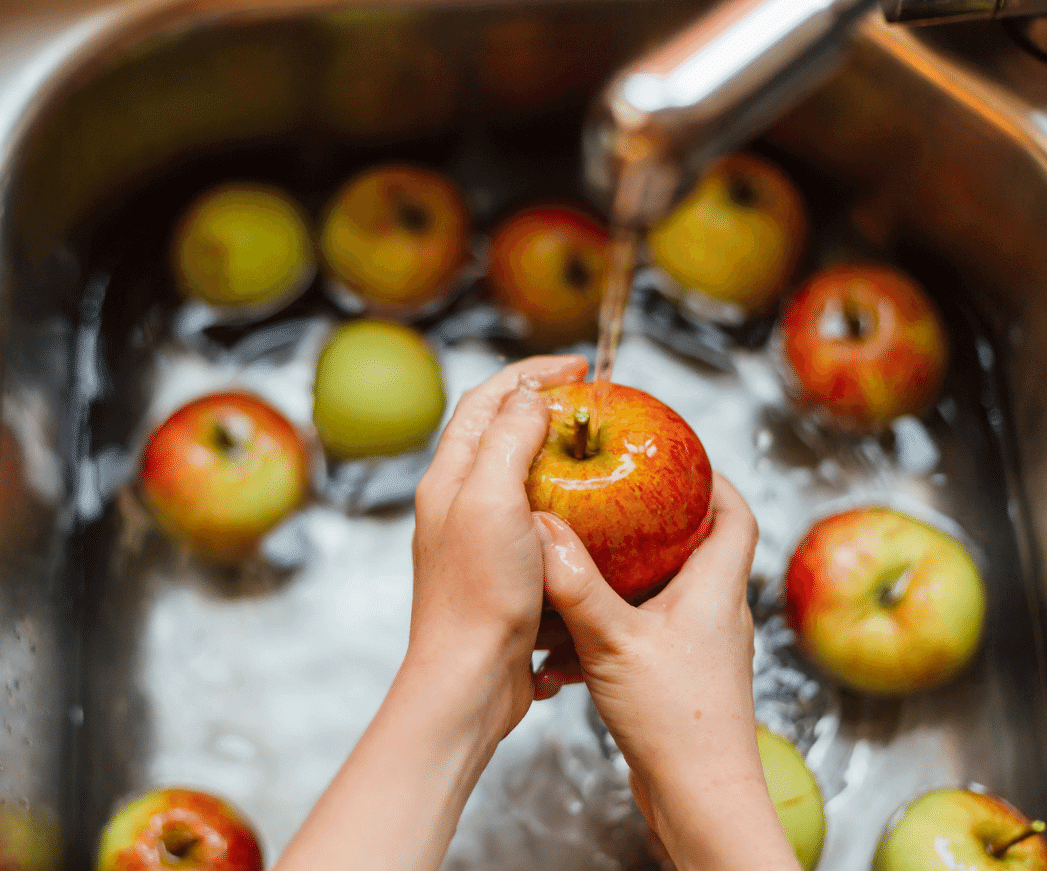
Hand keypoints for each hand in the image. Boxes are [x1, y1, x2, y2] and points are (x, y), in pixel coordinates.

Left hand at [407, 353, 587, 744]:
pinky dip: (565, 503)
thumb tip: (530, 395)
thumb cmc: (479, 593)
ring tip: (596, 447)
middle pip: (499, 432)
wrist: (469, 680)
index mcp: (450, 477)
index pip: (486, 401)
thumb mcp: (492, 500)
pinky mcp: (503, 572)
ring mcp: (480, 538)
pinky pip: (536, 520)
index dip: (530, 373)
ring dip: (555, 453)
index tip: (577, 366)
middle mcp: (459, 502)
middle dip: (543, 405)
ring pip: (519, 476)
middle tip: (590, 399)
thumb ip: (509, 439)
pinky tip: (593, 514)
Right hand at [534, 474, 799, 870]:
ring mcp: (699, 648)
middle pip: (697, 547)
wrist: (699, 799)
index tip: (678, 457)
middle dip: (655, 523)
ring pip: (664, 592)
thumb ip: (578, 586)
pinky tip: (567, 642)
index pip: (735, 515)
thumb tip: (544, 530)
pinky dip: (610, 626)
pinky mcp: (680, 678)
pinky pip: (644, 633)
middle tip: (613, 502)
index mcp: (716, 590)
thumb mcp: (616, 643)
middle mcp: (716, 613)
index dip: (713, 480)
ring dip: (625, 578)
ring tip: (581, 563)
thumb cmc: (677, 723)